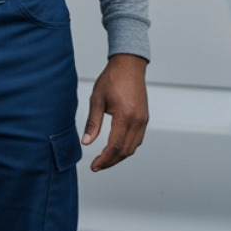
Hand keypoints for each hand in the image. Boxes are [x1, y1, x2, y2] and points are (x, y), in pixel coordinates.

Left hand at [82, 53, 148, 170]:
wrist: (129, 65)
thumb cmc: (112, 78)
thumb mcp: (97, 99)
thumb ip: (93, 122)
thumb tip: (86, 142)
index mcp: (125, 116)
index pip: (115, 147)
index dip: (104, 160)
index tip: (94, 166)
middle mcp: (137, 120)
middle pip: (125, 151)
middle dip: (111, 161)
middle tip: (97, 165)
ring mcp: (143, 120)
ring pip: (133, 147)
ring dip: (119, 156)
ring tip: (105, 158)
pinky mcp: (144, 118)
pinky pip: (137, 139)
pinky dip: (127, 147)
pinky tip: (116, 147)